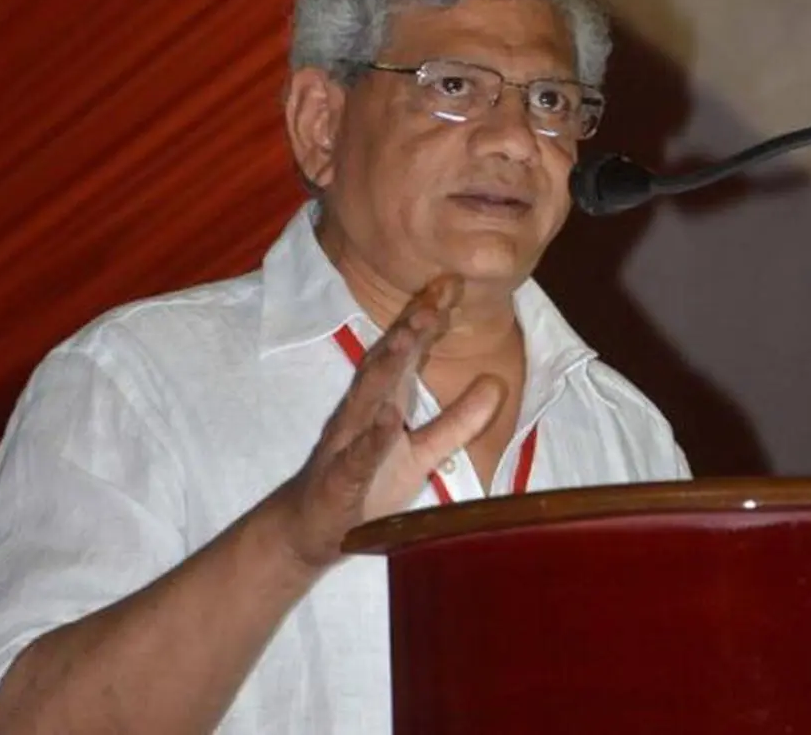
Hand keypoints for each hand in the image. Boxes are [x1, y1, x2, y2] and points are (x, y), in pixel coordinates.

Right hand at [273, 274, 506, 573]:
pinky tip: (388, 419)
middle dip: (409, 326)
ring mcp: (348, 442)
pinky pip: (357, 455)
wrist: (314, 529)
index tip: (453, 282)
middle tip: (436, 293)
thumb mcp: (424, 452)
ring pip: (367, 396)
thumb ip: (459, 421)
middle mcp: (363, 410)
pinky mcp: (341, 478)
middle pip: (387, 360)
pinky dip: (372, 436)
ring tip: (409, 336)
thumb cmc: (369, 484)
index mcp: (385, 400)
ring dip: (387, 365)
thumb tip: (496, 382)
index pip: (407, 350)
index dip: (428, 316)